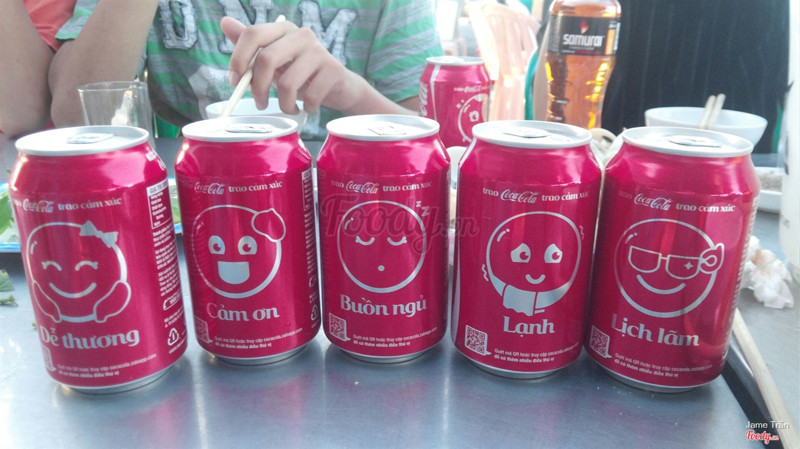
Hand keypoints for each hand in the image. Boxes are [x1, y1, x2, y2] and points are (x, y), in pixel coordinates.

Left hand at [221, 16, 362, 114]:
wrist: (339, 87)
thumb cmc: (301, 73)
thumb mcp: (273, 60)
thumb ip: (251, 45)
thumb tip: (224, 22)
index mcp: (283, 29)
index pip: (253, 34)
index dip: (238, 59)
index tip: (235, 82)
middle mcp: (301, 35)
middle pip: (267, 59)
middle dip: (258, 88)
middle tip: (260, 103)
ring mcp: (319, 51)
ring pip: (288, 83)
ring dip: (284, 104)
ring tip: (289, 109)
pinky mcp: (333, 70)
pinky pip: (310, 96)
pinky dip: (306, 107)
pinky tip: (308, 107)